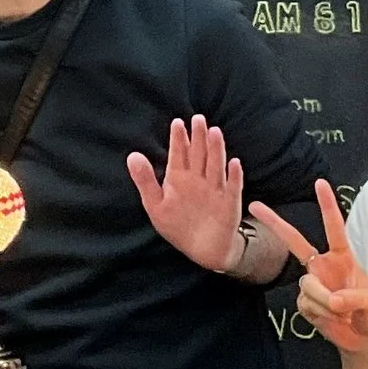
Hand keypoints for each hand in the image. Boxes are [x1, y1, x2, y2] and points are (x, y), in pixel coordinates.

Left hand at [128, 115, 246, 273]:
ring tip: (214, 132)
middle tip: (198, 119)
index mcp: (179, 178)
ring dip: (216, 150)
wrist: (202, 250)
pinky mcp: (229, 203)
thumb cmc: (177, 225)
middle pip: (199, 154)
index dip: (178, 139)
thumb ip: (145, 180)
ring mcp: (215, 190)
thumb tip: (132, 155)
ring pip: (215, 166)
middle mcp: (198, 180)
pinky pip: (232, 188)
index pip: (179, 154)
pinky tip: (234, 163)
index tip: (177, 122)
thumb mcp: (155, 204)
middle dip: (198, 137)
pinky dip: (234, 176)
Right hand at [249, 180, 367, 356]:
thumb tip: (334, 300)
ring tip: (342, 313)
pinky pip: (305, 304)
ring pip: (307, 285)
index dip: (327, 205)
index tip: (320, 183)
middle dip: (275, 223)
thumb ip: (354, 298)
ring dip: (325, 301)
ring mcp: (312, 284)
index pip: (334, 227)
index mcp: (343, 257)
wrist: (364, 341)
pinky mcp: (305, 304)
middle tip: (254, 206)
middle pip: (294, 241)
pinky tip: (333, 320)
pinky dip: (320, 315)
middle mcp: (323, 266)